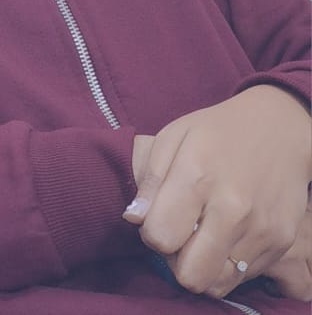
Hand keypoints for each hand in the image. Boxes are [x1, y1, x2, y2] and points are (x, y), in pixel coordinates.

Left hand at [123, 86, 311, 296]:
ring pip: (217, 284)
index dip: (150, 233)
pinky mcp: (281, 244)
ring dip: (201, 267)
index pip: (161, 238)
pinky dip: (226, 265)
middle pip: (190, 275)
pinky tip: (223, 236)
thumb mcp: (172, 137)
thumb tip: (133, 219)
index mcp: (198, 177)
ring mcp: (261, 231)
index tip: (156, 218)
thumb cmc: (216, 131)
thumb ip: (150, 180)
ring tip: (199, 237)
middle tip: (177, 235)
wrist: (278, 131)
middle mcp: (233, 211)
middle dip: (174, 261)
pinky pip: (243, 278)